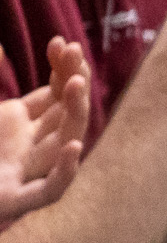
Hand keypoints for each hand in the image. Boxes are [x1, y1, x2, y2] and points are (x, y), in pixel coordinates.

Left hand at [0, 38, 88, 228]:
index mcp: (17, 123)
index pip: (54, 95)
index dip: (62, 69)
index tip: (59, 42)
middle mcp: (27, 147)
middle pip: (66, 114)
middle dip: (74, 84)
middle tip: (74, 52)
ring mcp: (23, 173)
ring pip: (65, 146)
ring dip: (76, 116)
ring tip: (76, 84)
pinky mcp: (14, 200)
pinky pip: (50, 190)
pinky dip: (65, 171)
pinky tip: (71, 146)